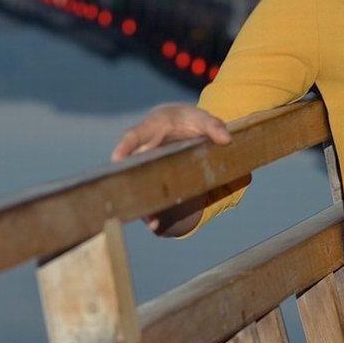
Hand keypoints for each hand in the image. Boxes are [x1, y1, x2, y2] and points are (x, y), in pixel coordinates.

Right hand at [112, 103, 232, 234]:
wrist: (183, 126)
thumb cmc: (188, 120)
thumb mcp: (201, 118)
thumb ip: (213, 126)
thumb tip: (226, 139)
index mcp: (150, 128)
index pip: (134, 136)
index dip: (124, 147)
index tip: (117, 159)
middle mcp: (142, 149)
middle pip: (131, 165)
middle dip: (129, 181)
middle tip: (129, 194)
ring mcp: (146, 166)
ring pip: (138, 184)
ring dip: (142, 202)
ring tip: (151, 219)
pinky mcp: (155, 180)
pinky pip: (150, 194)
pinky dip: (152, 209)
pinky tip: (156, 224)